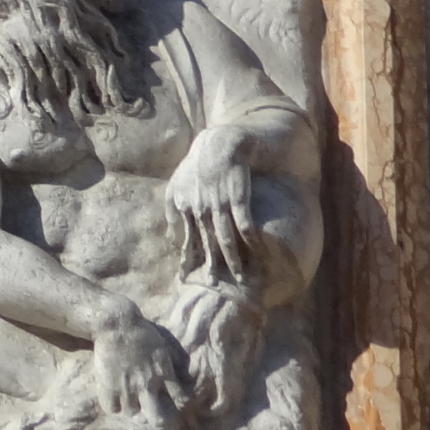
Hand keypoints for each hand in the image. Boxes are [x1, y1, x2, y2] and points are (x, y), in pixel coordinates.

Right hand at [90, 307, 183, 423]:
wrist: (116, 324)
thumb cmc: (141, 330)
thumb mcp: (165, 343)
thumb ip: (175, 360)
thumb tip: (186, 374)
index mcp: (164, 373)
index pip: (180, 397)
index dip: (178, 401)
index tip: (172, 399)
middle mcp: (147, 384)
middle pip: (157, 417)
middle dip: (158, 418)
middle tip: (152, 412)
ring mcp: (127, 387)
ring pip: (131, 412)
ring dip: (131, 407)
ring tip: (128, 400)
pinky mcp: (108, 385)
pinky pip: (110, 408)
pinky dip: (112, 405)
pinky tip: (113, 397)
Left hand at [167, 125, 256, 286]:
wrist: (221, 143)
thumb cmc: (199, 167)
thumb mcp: (177, 186)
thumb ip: (173, 211)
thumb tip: (171, 240)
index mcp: (180, 205)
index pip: (183, 239)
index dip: (186, 259)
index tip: (185, 277)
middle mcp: (197, 206)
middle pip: (204, 243)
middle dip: (209, 266)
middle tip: (213, 285)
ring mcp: (217, 203)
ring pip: (224, 238)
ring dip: (233, 259)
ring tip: (239, 276)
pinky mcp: (238, 197)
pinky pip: (245, 224)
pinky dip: (251, 240)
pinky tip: (258, 253)